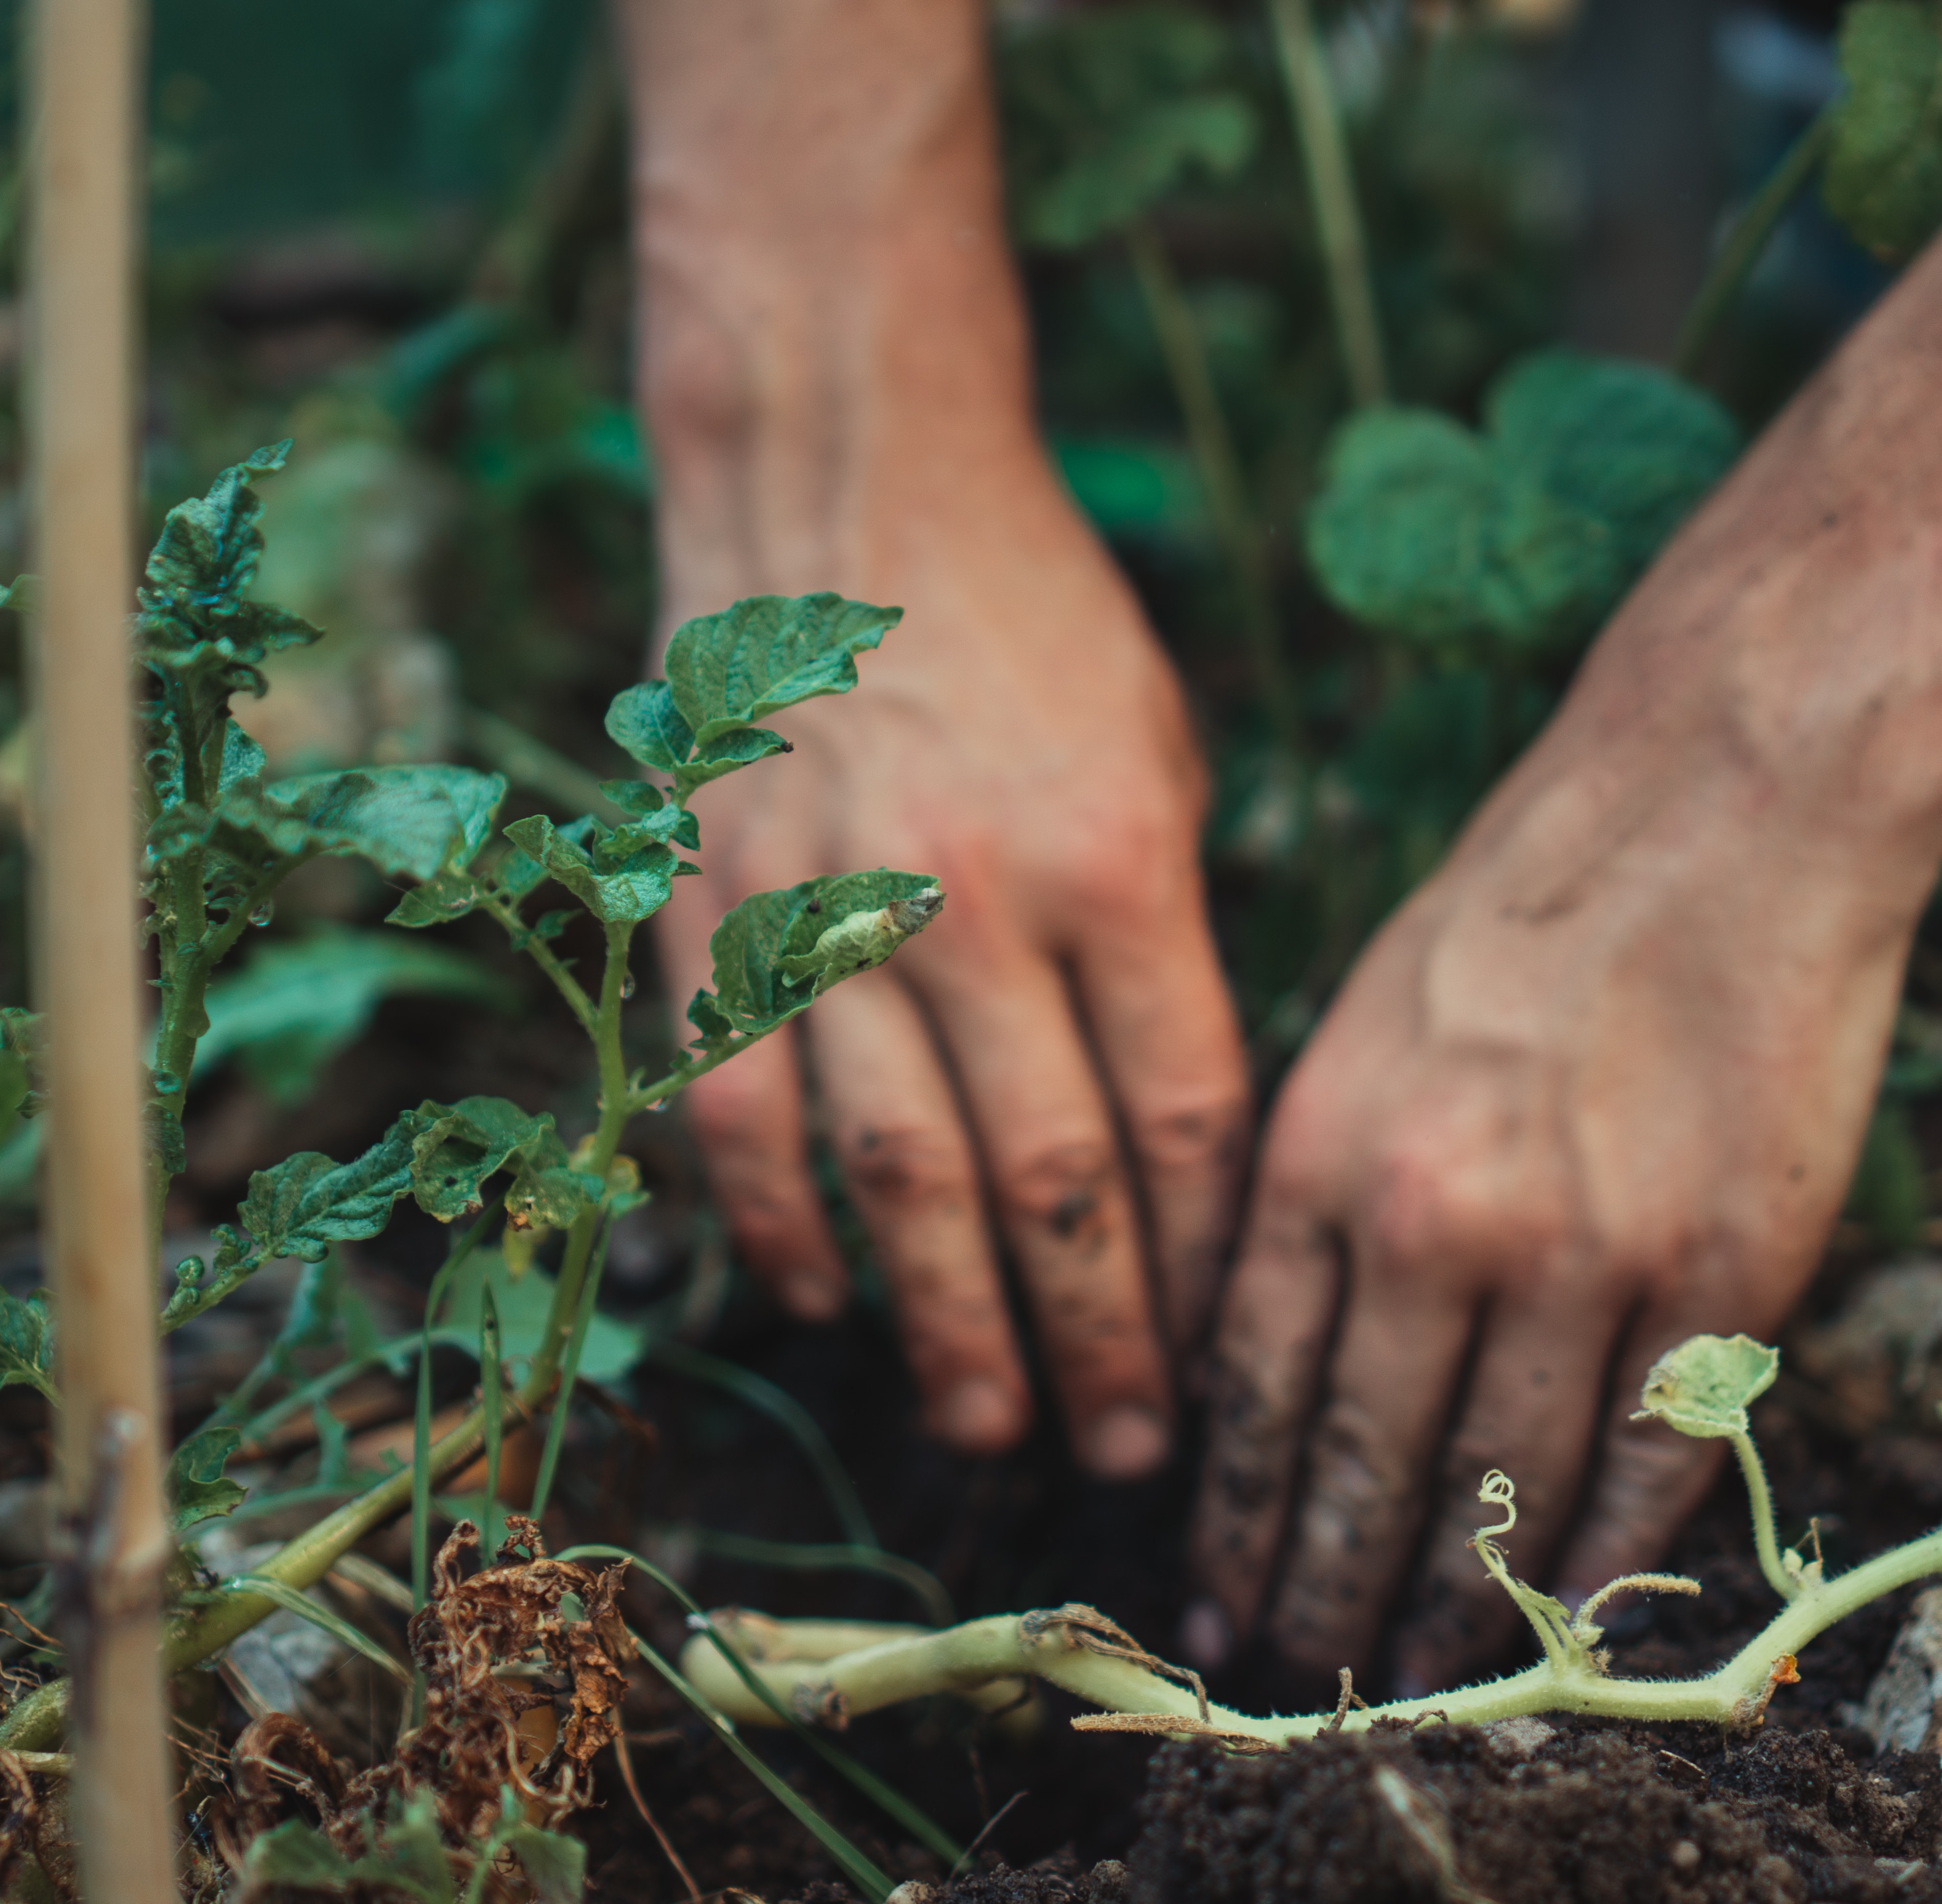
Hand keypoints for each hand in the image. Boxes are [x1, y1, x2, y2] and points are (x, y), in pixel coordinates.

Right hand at [651, 456, 1248, 1478]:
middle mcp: (975, 902)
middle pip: (1050, 1180)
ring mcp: (830, 911)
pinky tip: (824, 1302)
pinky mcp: (717, 911)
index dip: (1204, 1258)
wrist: (844, 486)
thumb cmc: (1036, 625)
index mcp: (1119, 861)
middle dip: (1098, 1339)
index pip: (1180, 1116)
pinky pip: (743, 1109)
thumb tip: (1180, 1135)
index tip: (1225, 1354)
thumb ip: (1170, 939)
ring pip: (894, 1178)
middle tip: (1125, 1455)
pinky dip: (781, 1224)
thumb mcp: (1160, 755)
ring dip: (944, 1324)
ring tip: (990, 1424)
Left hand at [1185, 677, 1927, 1691]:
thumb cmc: (1526, 901)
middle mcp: (1436, 1219)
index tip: (1218, 1597)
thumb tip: (1263, 1358)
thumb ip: (1310, 1193)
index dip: (1236, 1516)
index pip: (1255, 1390)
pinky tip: (1568, 1618)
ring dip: (1455, 1602)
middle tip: (1300, 1671)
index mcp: (1324, 1151)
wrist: (1721, 800)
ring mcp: (1586, 1254)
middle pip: (1362, 1464)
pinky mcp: (1721, 1271)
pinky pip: (1647, 1462)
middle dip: (1322, 1589)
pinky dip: (1604, 1558)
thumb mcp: (1358, 1026)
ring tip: (1418, 1671)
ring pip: (1500, 1489)